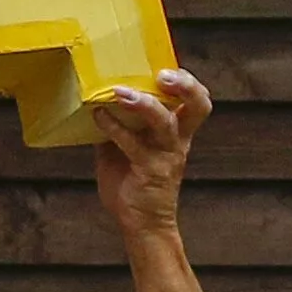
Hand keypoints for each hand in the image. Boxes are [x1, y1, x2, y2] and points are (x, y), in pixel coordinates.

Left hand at [81, 66, 214, 242]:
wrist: (142, 224)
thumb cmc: (134, 185)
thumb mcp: (126, 148)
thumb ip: (119, 125)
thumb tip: (93, 101)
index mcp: (178, 133)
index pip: (197, 101)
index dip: (188, 82)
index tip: (167, 68)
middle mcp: (178, 141)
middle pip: (199, 106)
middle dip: (185, 86)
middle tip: (164, 75)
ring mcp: (166, 155)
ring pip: (165, 122)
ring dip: (143, 103)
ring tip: (121, 92)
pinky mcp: (150, 170)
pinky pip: (132, 143)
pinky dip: (113, 126)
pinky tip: (98, 115)